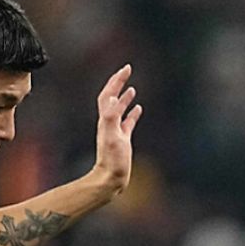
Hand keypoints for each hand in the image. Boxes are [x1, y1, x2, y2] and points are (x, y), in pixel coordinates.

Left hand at [92, 65, 142, 194]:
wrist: (111, 177)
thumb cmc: (112, 158)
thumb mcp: (113, 135)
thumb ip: (113, 117)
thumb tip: (115, 98)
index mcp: (105, 118)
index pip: (109, 93)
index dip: (116, 80)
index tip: (126, 68)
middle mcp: (108, 121)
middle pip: (112, 97)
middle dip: (118, 83)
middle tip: (127, 71)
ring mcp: (116, 130)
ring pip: (120, 108)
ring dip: (125, 97)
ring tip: (132, 88)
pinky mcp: (123, 139)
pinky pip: (128, 122)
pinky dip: (132, 113)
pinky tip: (138, 109)